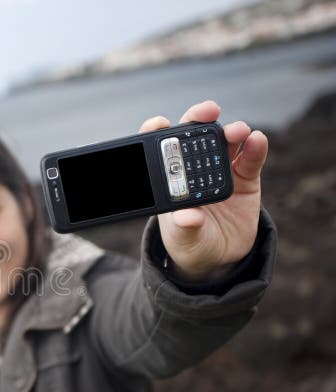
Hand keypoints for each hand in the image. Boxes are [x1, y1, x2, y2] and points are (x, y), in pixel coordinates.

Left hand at [139, 101, 266, 281]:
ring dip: (231, 131)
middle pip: (194, 136)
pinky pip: (250, 158)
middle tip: (208, 110)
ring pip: (225, 142)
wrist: (218, 257)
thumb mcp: (184, 239)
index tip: (160, 123)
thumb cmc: (191, 243)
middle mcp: (194, 168)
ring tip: (237, 131)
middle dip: (199, 119)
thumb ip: (185, 228)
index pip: (160, 148)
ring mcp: (220, 170)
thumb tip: (188, 217)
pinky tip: (257, 140)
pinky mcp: (245, 178)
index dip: (158, 131)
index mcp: (170, 179)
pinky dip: (255, 147)